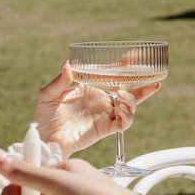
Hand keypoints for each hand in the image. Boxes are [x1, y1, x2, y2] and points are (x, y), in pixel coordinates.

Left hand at [33, 62, 159, 157]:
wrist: (43, 137)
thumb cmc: (44, 115)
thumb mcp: (48, 94)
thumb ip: (59, 81)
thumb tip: (68, 64)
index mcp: (91, 88)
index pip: (111, 75)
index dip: (123, 66)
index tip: (132, 56)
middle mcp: (101, 100)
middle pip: (128, 90)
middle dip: (143, 84)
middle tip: (151, 78)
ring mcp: (104, 114)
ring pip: (129, 106)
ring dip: (131, 99)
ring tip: (120, 95)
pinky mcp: (105, 129)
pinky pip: (123, 123)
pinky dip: (127, 115)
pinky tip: (121, 109)